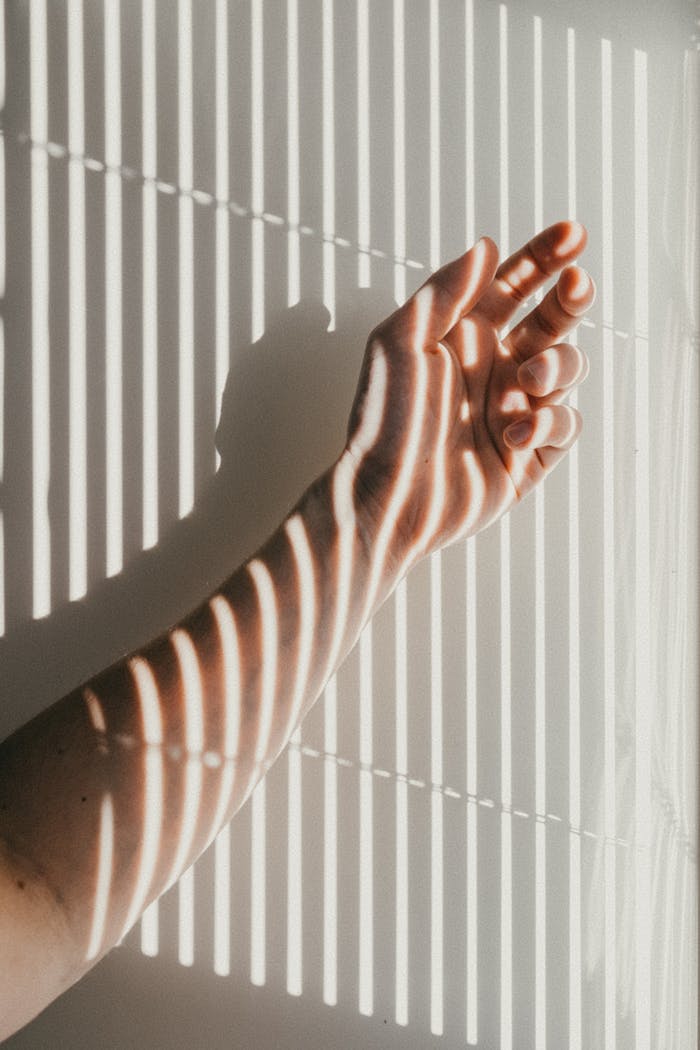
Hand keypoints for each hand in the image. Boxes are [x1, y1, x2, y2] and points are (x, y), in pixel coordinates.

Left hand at [343, 221, 594, 576]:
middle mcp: (495, 368)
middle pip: (553, 319)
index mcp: (465, 336)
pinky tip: (513, 433)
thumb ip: (445, 293)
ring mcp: (515, 410)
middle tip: (575, 286)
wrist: (385, 496)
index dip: (546, 257)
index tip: (573, 235)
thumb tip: (486, 247)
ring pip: (567, 368)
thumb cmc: (384, 420)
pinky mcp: (529, 455)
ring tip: (527, 380)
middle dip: (571, 298)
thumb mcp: (401, 342)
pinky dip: (550, 422)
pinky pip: (565, 425)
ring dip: (556, 364)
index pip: (515, 284)